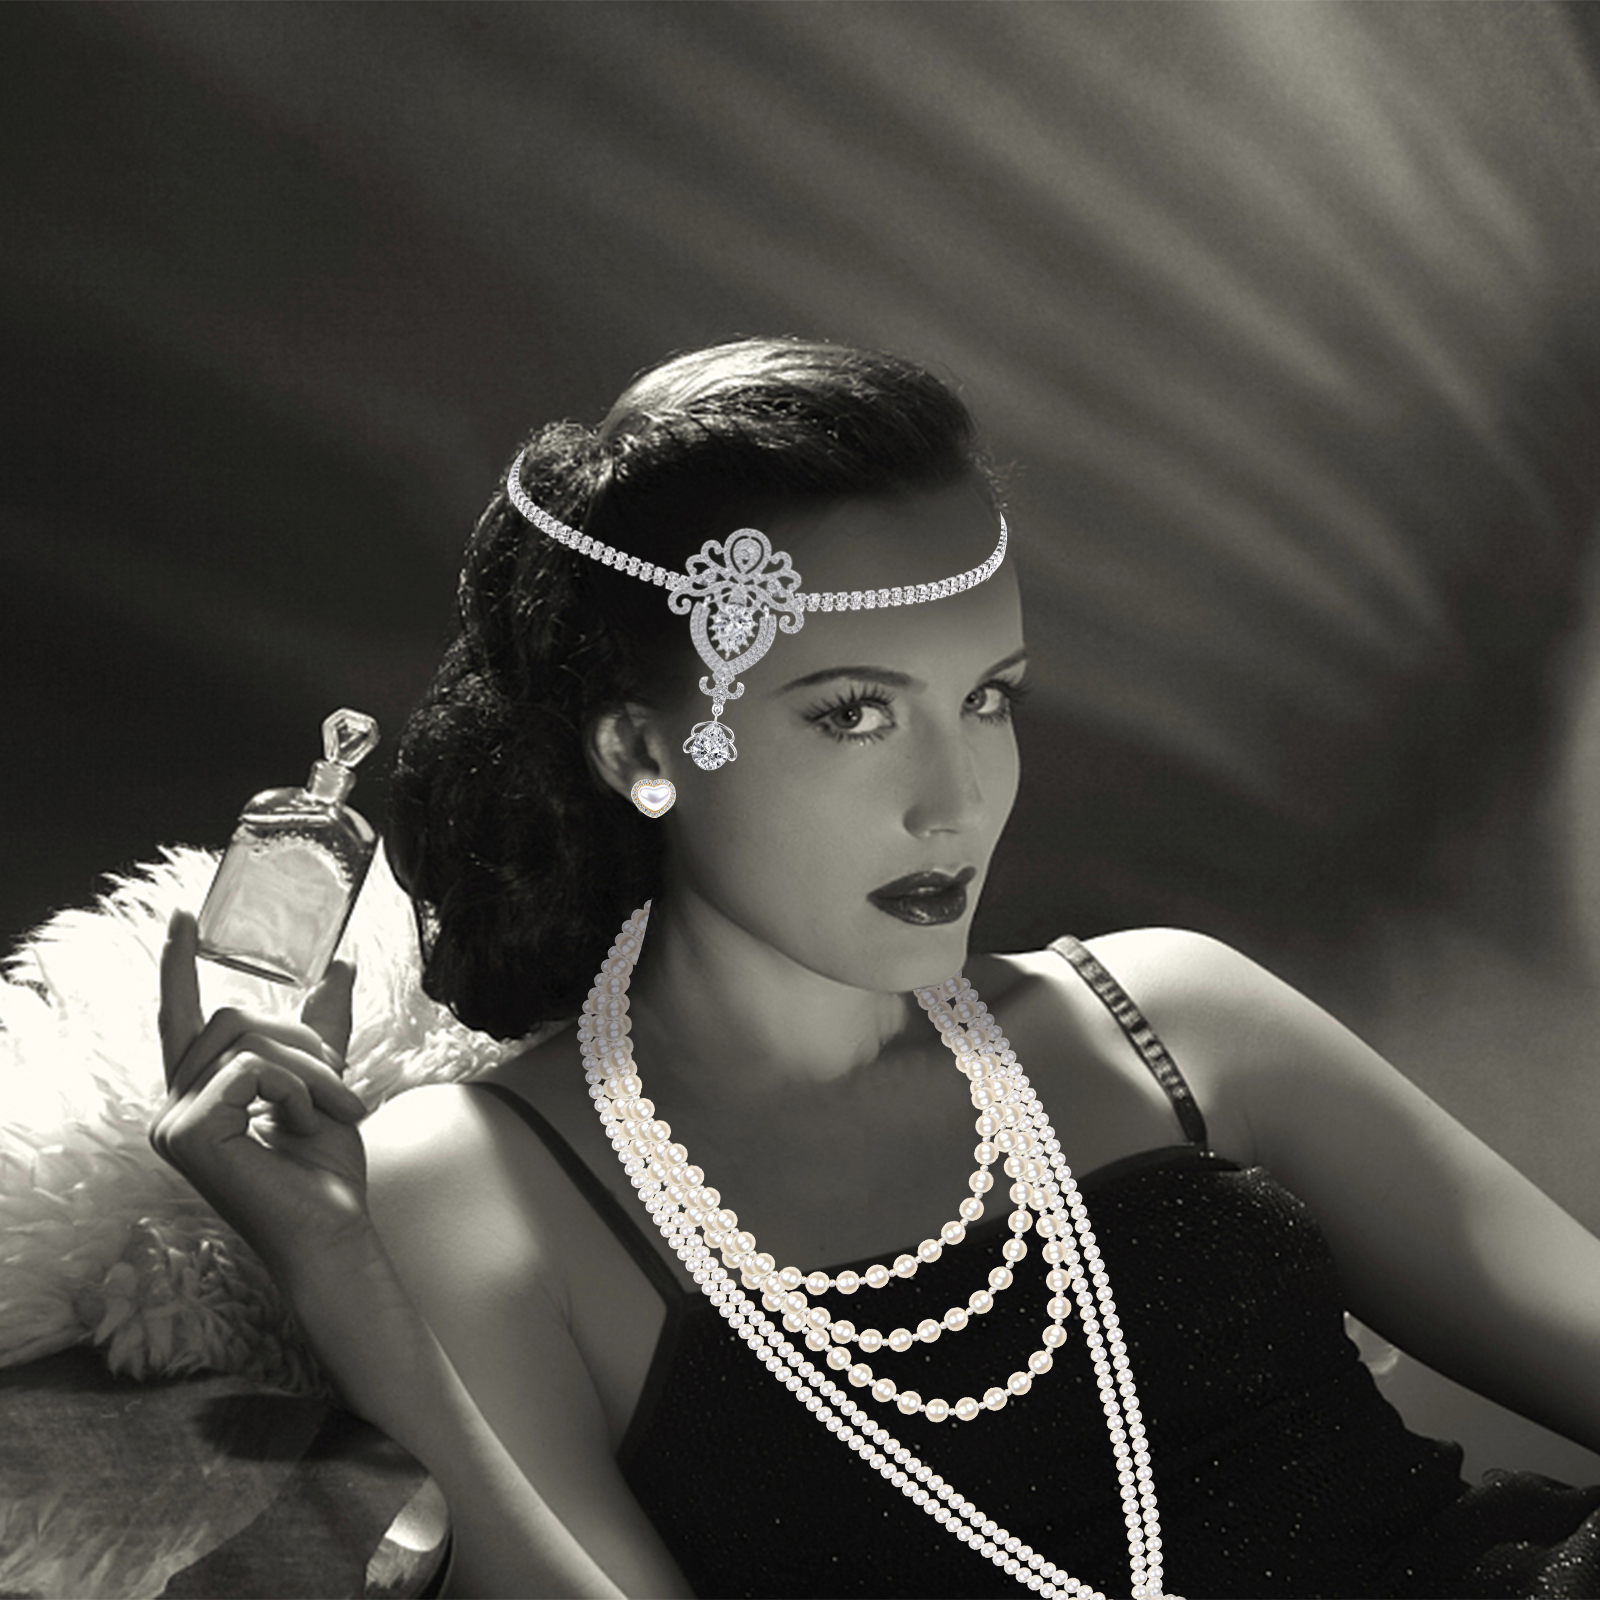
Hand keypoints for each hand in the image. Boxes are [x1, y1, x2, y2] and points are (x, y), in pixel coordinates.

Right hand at [150, 912, 372, 1285]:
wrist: (334, 1230)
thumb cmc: (325, 1172)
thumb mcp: (326, 1084)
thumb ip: (321, 1030)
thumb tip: (339, 966)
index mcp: (199, 1094)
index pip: (181, 1017)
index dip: (179, 965)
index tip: (184, 917)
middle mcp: (174, 1106)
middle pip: (234, 1017)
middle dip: (302, 1042)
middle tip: (340, 1088)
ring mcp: (173, 1122)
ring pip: (249, 1040)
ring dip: (310, 1070)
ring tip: (332, 1110)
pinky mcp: (188, 1134)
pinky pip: (252, 1070)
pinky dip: (294, 1090)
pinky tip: (301, 1125)